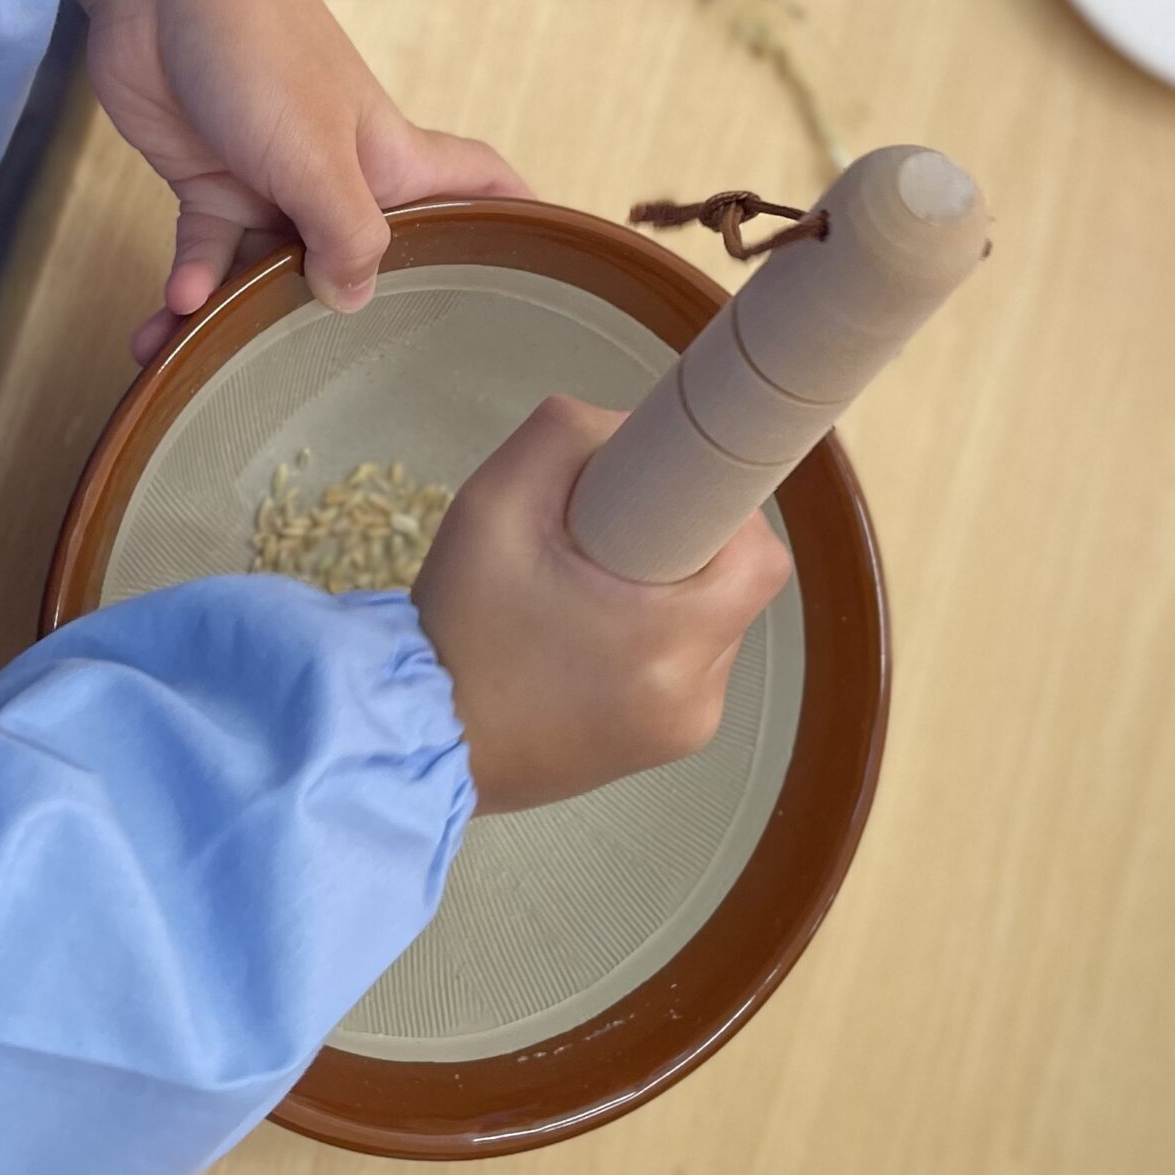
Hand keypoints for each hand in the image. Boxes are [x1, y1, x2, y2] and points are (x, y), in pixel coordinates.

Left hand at [69, 0, 527, 362]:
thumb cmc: (258, 44)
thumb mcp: (316, 150)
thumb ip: (346, 234)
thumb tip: (356, 303)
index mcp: (394, 158)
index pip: (480, 186)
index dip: (517, 219)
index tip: (544, 268)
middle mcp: (341, 175)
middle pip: (368, 258)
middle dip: (352, 318)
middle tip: (336, 383)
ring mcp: (273, 180)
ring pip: (270, 274)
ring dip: (236, 323)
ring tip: (202, 368)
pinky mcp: (209, 180)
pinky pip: (206, 255)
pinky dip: (190, 287)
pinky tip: (171, 312)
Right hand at [411, 393, 792, 811]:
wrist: (418, 737)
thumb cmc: (458, 626)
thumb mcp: (491, 503)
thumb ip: (565, 434)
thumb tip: (627, 428)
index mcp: (667, 643)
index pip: (756, 557)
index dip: (723, 506)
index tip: (666, 491)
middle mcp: (695, 699)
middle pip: (737, 586)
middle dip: (685, 543)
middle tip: (608, 533)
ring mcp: (685, 730)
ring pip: (714, 625)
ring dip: (673, 590)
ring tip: (587, 588)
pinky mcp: (666, 746)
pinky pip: (688, 666)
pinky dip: (656, 635)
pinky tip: (587, 632)